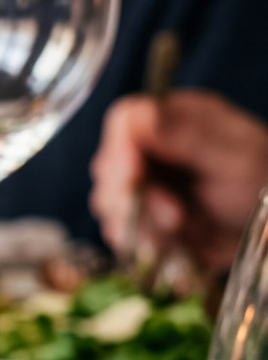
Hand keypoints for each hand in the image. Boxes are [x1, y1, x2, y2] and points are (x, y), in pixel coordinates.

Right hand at [90, 90, 267, 272]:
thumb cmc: (263, 183)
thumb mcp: (235, 156)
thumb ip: (186, 135)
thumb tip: (139, 116)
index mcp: (177, 118)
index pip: (124, 121)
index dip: (120, 150)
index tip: (132, 178)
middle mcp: (154, 148)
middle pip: (108, 166)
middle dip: (131, 198)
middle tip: (175, 216)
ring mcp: (145, 183)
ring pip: (109, 204)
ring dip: (140, 225)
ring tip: (180, 230)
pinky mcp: (141, 216)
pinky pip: (120, 231)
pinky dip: (141, 243)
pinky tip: (172, 243)